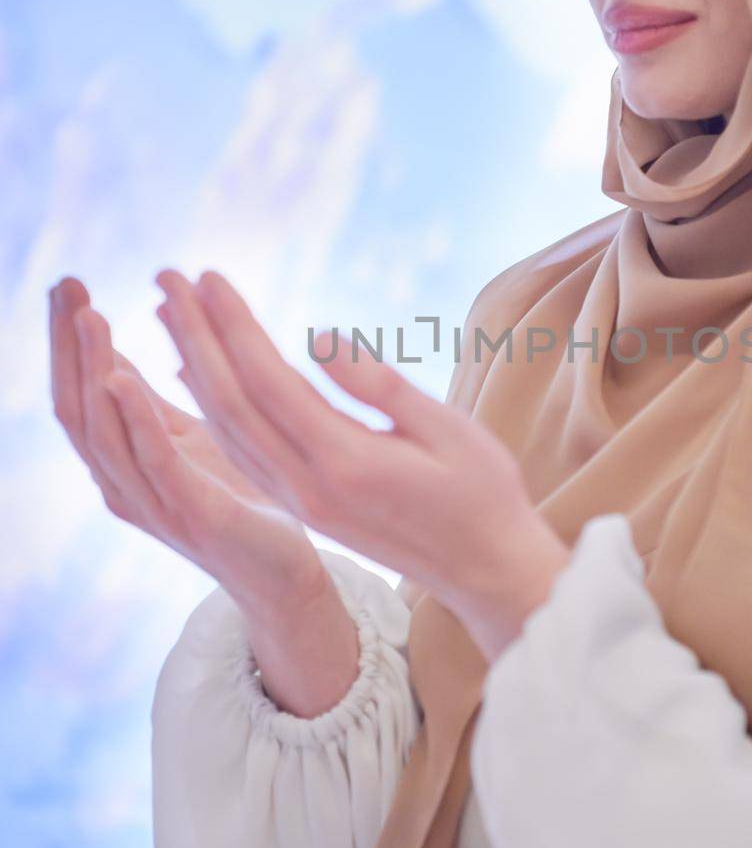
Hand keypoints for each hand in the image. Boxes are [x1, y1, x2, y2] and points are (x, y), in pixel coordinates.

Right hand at [49, 275, 334, 616]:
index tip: (69, 284)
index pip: (81, 392)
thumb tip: (112, 355)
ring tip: (90, 316)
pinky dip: (134, 418)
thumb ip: (149, 404)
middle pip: (79, 407)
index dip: (69, 340)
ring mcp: (155, 502)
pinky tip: (121, 378)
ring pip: (106, 430)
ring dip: (94, 369)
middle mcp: (125, 484)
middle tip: (68, 285)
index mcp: (126, 461)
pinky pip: (155, 462)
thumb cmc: (238, 505)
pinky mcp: (194, 515)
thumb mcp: (189, 440)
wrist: (284, 575)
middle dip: (69, 345)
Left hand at [151, 266, 572, 659]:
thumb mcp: (448, 430)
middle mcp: (308, 487)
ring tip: (169, 312)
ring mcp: (300, 502)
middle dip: (195, 336)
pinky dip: (210, 406)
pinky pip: (240, 451)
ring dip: (192, 365)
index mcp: (345, 463)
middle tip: (167, 278)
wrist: (487, 572)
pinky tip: (192, 372)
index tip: (210, 276)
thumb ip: (379, 386)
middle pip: (230, 403)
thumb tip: (317, 336)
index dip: (234, 326)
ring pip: (227, 429)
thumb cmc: (482, 492)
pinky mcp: (302, 507)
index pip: (269, 382)